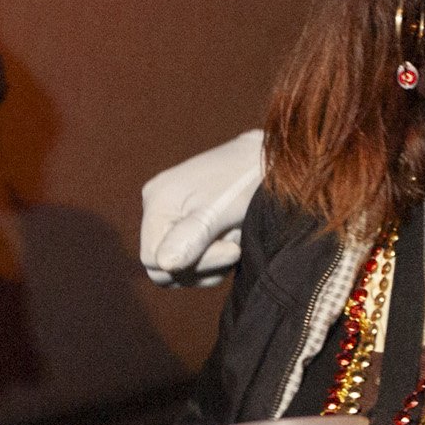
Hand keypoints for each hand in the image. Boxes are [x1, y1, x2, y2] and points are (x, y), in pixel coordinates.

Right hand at [139, 129, 264, 286]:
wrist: (272, 157)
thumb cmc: (248, 180)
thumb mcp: (222, 211)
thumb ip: (193, 237)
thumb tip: (165, 264)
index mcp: (158, 203)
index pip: (153, 260)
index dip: (193, 265)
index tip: (232, 249)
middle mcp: (157, 208)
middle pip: (163, 267)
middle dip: (202, 266)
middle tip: (236, 248)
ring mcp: (171, 214)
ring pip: (179, 267)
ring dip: (212, 264)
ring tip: (237, 240)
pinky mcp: (188, 220)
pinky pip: (192, 257)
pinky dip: (215, 257)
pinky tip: (234, 240)